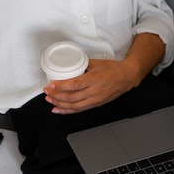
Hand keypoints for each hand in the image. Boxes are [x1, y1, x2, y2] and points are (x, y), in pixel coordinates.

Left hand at [43, 34, 165, 114]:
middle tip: (47, 92)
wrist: (127, 77)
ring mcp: (95, 100)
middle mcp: (95, 92)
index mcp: (95, 79)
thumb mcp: (96, 63)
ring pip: (74, 106)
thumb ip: (82, 66)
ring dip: (60, 104)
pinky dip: (68, 111)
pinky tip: (59, 110)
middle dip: (57, 96)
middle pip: (72, 97)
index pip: (75, 85)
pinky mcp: (96, 104)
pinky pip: (80, 110)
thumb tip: (68, 66)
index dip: (61, 86)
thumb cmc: (113, 69)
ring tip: (49, 100)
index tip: (51, 84)